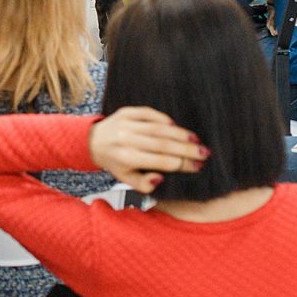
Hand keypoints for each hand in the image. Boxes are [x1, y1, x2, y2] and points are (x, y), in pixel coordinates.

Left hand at [88, 106, 207, 194]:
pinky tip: (177, 126)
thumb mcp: (126, 179)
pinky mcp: (126, 112)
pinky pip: (149, 113)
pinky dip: (164, 119)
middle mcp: (126, 140)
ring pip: (158, 128)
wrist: (92, 141)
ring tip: (196, 140)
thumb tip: (161, 179)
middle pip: (163, 144)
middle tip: (205, 153)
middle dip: (187, 149)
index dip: (182, 164)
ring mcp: (126, 124)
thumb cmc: (115, 162)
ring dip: (180, 133)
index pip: (161, 161)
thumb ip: (144, 184)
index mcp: (127, 158)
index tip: (198, 166)